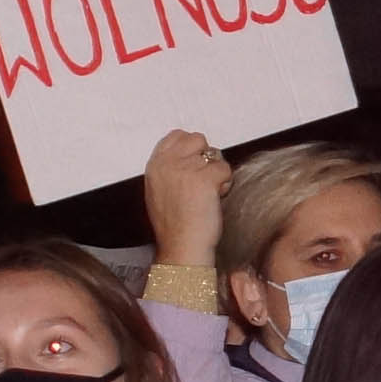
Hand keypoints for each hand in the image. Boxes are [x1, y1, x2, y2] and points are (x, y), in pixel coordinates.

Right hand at [145, 128, 234, 265]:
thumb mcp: (160, 190)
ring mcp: (185, 169)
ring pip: (215, 156)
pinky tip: (215, 199)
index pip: (177, 136)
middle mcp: (167, 163)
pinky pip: (225, 170)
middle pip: (198, 139)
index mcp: (154, 165)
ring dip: (217, 173)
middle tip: (204, 180)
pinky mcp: (204, 178)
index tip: (196, 165)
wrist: (181, 245)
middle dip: (207, 157)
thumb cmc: (175, 224)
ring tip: (208, 193)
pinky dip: (225, 184)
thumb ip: (171, 168)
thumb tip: (192, 155)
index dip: (192, 148)